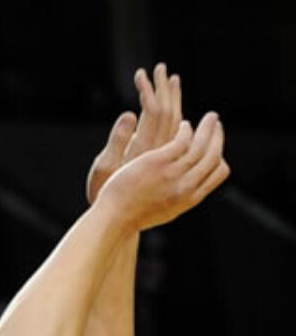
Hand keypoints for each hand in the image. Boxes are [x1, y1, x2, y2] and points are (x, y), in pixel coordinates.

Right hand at [87, 63, 182, 204]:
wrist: (116, 218)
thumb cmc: (108, 194)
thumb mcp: (105, 166)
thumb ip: (118, 140)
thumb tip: (130, 113)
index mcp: (145, 150)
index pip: (155, 111)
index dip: (150, 91)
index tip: (143, 75)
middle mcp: (158, 153)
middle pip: (169, 112)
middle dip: (165, 90)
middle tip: (161, 68)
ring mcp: (164, 159)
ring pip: (175, 122)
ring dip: (172, 98)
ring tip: (171, 78)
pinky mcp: (163, 164)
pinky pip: (176, 136)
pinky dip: (173, 117)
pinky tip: (170, 105)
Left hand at [100, 109, 228, 232]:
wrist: (115, 218)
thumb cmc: (135, 215)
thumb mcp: (165, 211)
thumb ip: (180, 196)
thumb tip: (192, 186)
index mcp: (189, 199)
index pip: (218, 174)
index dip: (220, 157)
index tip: (216, 146)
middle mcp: (186, 187)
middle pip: (213, 156)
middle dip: (217, 136)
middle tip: (216, 123)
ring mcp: (173, 174)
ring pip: (200, 145)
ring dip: (207, 127)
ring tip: (209, 118)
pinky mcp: (158, 162)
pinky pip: (181, 140)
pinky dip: (186, 130)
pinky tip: (184, 124)